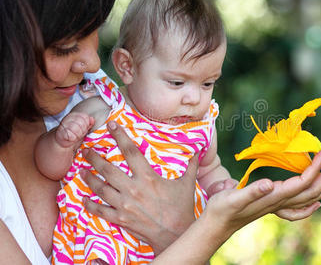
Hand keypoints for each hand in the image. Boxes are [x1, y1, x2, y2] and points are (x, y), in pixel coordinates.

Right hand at [56, 112, 93, 147]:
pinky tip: (71, 138)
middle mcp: (68, 118)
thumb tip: (92, 119)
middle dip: (83, 131)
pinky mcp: (60, 132)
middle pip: (82, 124)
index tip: (83, 128)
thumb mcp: (83, 127)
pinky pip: (71, 136)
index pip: (86, 117)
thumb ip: (88, 123)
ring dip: (78, 135)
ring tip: (75, 136)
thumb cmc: (74, 133)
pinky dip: (73, 139)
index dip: (86, 125)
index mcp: (74, 115)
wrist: (63, 141)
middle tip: (79, 133)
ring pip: (77, 130)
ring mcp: (64, 124)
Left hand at [80, 121, 198, 253]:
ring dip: (88, 178)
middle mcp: (133, 189)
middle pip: (108, 169)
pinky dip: (89, 204)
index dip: (120, 136)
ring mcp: (124, 205)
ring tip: (81, 170)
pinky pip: (100, 210)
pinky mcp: (120, 219)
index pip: (131, 152)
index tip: (111, 125)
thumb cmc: (182, 209)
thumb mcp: (187, 184)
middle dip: (94, 158)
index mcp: (148, 177)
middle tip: (85, 150)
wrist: (175, 235)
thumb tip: (199, 151)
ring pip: (100, 188)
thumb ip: (191, 166)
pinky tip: (83, 198)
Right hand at [204, 151, 320, 233]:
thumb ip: (252, 191)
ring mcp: (278, 206)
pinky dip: (311, 205)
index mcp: (274, 196)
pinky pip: (299, 209)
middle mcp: (280, 203)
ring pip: (308, 199)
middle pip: (311, 190)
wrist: (218, 223)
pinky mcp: (273, 207)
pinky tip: (316, 203)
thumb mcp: (233, 197)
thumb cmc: (223, 208)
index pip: (302, 182)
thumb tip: (269, 184)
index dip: (315, 167)